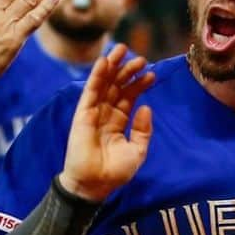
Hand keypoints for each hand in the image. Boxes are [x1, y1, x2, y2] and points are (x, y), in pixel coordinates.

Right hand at [59, 44, 153, 202]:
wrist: (95, 184)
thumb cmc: (115, 172)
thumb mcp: (137, 151)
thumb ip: (143, 130)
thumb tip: (147, 107)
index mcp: (119, 122)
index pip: (129, 97)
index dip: (139, 84)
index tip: (152, 74)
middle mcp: (106, 114)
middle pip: (117, 86)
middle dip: (128, 71)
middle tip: (141, 58)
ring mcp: (94, 113)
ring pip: (104, 84)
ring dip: (113, 67)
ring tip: (123, 50)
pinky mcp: (83, 114)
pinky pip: (91, 91)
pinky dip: (97, 75)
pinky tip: (104, 62)